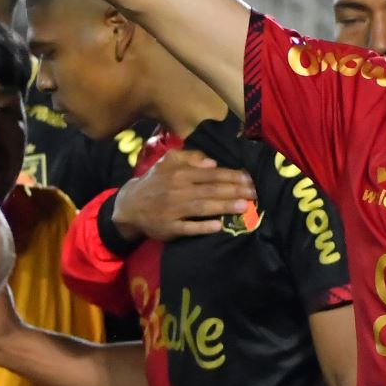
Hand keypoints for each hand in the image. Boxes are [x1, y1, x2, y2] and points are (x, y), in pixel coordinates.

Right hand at [114, 150, 256, 242]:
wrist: (130, 205)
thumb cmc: (155, 182)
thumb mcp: (168, 162)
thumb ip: (190, 158)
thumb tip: (212, 162)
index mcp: (180, 173)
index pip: (211, 174)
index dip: (232, 176)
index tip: (250, 178)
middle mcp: (177, 190)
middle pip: (211, 190)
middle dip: (235, 191)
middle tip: (255, 193)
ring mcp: (173, 210)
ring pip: (202, 207)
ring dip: (224, 206)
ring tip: (243, 206)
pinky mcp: (169, 228)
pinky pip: (188, 228)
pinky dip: (202, 227)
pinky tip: (217, 226)